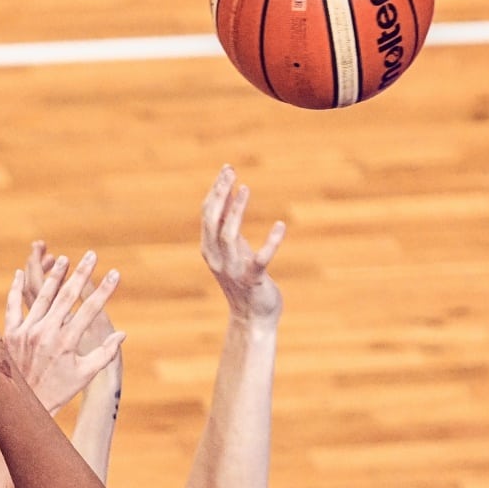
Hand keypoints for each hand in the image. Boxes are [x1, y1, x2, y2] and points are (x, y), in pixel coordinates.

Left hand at [1, 251, 125, 411]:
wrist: (23, 403)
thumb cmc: (59, 390)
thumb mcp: (85, 374)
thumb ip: (104, 354)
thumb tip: (122, 335)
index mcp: (66, 342)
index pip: (90, 309)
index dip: (104, 290)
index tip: (115, 273)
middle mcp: (45, 333)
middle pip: (67, 296)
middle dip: (81, 273)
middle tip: (91, 255)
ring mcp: (26, 331)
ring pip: (41, 296)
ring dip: (54, 276)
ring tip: (63, 260)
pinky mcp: (11, 333)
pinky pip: (13, 305)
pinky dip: (15, 289)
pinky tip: (20, 273)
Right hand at [199, 165, 284, 322]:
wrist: (252, 317)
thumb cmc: (244, 280)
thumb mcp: (234, 250)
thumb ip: (228, 225)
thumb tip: (230, 194)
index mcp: (209, 249)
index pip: (207, 214)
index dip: (216, 191)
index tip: (228, 169)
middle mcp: (217, 258)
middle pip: (212, 220)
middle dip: (220, 194)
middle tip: (231, 171)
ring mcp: (233, 270)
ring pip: (228, 234)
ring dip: (235, 210)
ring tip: (246, 188)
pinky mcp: (253, 280)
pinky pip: (261, 259)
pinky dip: (271, 242)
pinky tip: (281, 226)